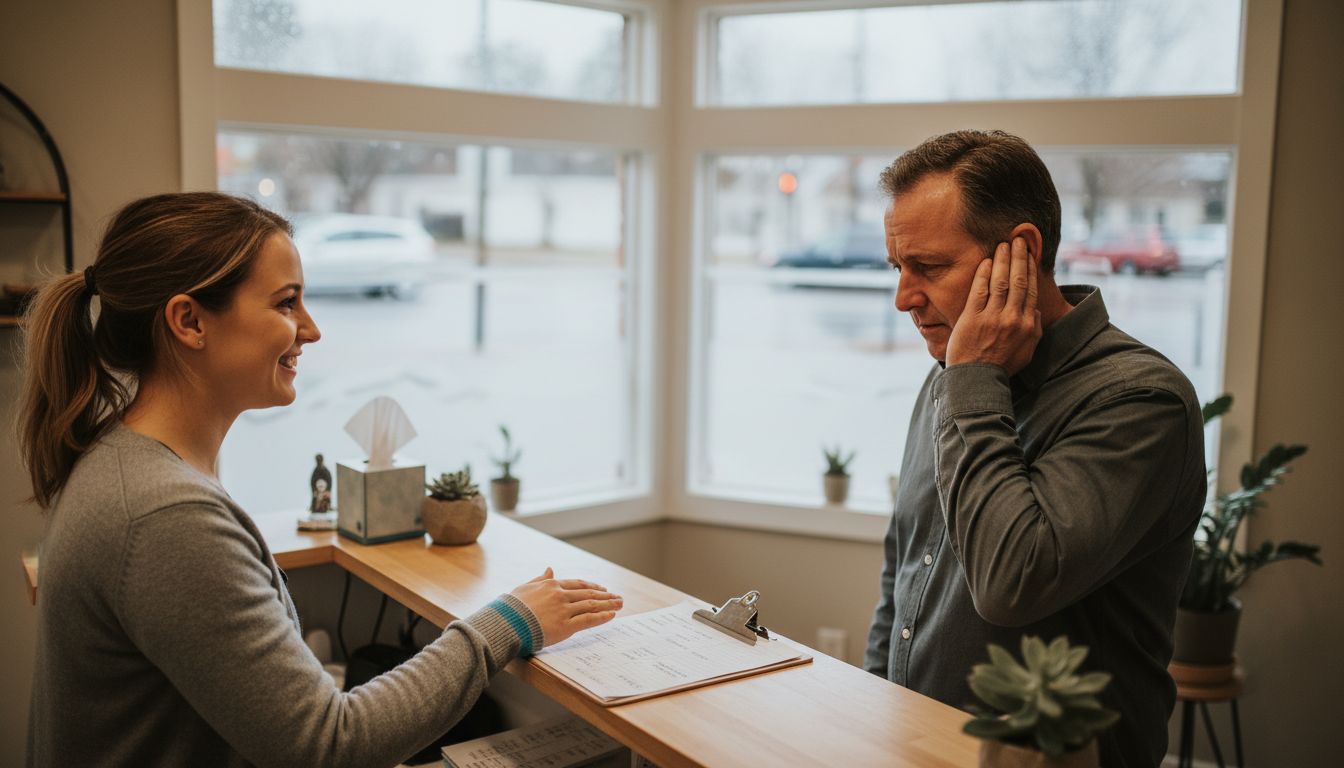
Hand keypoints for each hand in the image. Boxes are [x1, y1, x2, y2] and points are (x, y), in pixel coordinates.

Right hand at [509, 567, 622, 646]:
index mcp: (551, 585)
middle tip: (618, 597)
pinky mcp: (565, 626)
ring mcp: (564, 610)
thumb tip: (550, 568)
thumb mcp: (525, 587)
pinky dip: (601, 617)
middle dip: (606, 595)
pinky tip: (611, 615)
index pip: (578, 584)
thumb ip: (540, 579)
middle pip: (589, 593)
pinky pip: (588, 620)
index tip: (603, 589)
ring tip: (620, 604)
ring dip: (608, 604)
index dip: (592, 586)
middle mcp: (560, 595)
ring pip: (591, 605)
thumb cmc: (510, 607)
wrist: (505, 623)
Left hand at [946, 236, 1041, 374]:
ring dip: (1003, 260)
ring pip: (1000, 282)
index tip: (1029, 254)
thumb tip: (1036, 311)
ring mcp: (992, 317)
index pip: (1030, 290)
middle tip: (1019, 239)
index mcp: (1027, 325)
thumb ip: (1034, 330)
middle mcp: (1012, 318)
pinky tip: (986, 261)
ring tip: (1004, 244)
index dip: (1030, 269)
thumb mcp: (1027, 351)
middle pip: (1018, 280)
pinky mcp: (972, 318)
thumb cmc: (1001, 366)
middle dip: (1019, 257)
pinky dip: (984, 274)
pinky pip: (980, 290)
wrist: (977, 379)